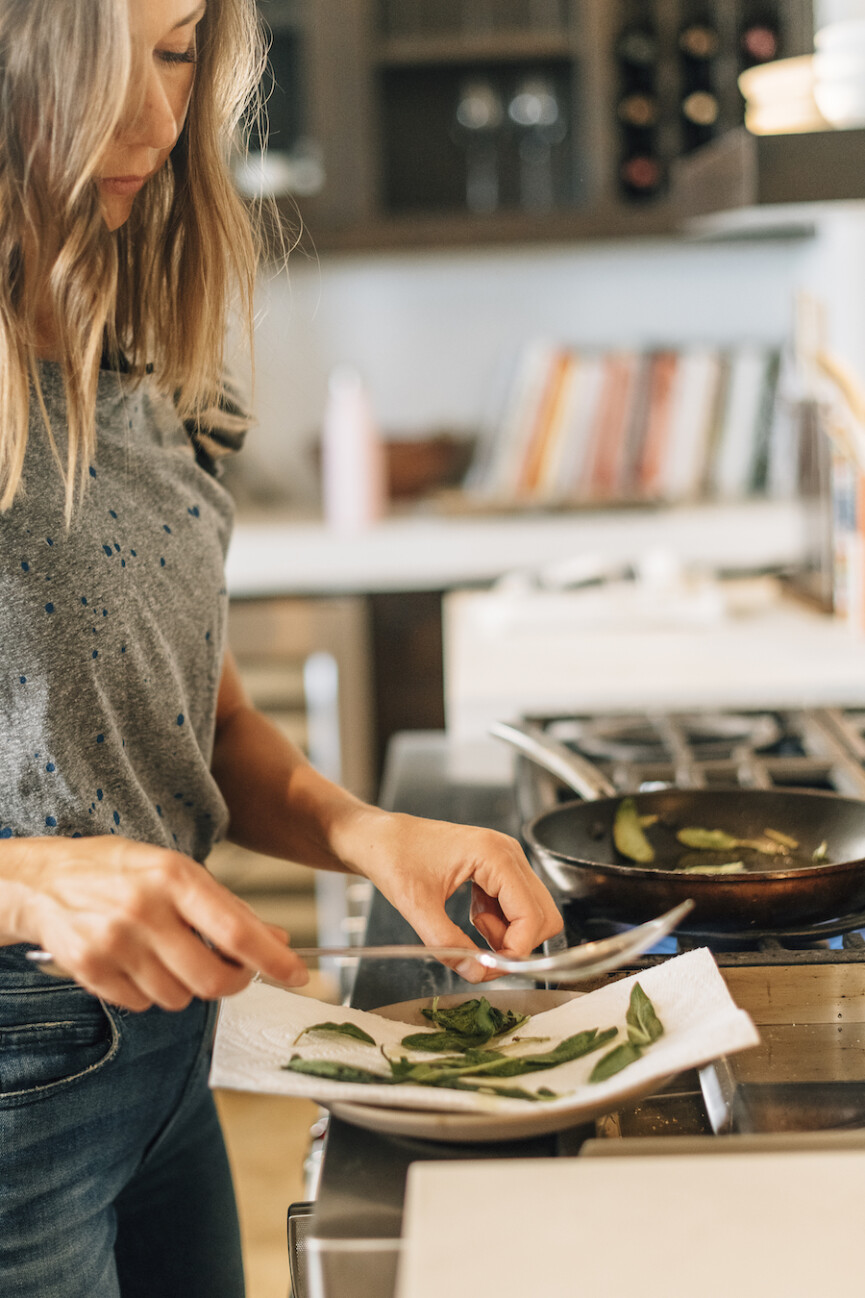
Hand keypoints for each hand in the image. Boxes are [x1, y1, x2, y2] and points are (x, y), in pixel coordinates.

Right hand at [2, 835, 308, 1010]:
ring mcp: (115, 945)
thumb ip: (227, 906)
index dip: (273, 960)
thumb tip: (275, 939)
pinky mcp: (92, 972)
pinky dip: (151, 992)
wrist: (43, 880)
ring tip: (171, 954)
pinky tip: (140, 962)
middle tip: (233, 971)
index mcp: (173, 877)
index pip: (236, 931)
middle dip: (233, 982)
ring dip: (188, 986)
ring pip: (180, 998)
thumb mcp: (175, 869)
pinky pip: (144, 1005)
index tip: (296, 974)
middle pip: (212, 980)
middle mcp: (144, 912)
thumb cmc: (118, 870)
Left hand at [337, 810, 562, 982]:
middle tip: (483, 955)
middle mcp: (508, 854)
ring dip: (508, 934)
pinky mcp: (499, 869)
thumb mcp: (417, 907)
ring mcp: (506, 860)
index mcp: (494, 855)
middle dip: (517, 943)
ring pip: (533, 913)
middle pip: (543, 914)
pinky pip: (517, 907)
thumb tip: (477, 974)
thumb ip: (448, 945)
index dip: (517, 950)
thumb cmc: (394, 857)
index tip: (490, 968)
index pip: (531, 915)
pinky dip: (501, 924)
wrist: (380, 839)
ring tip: (473, 931)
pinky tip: (475, 920)